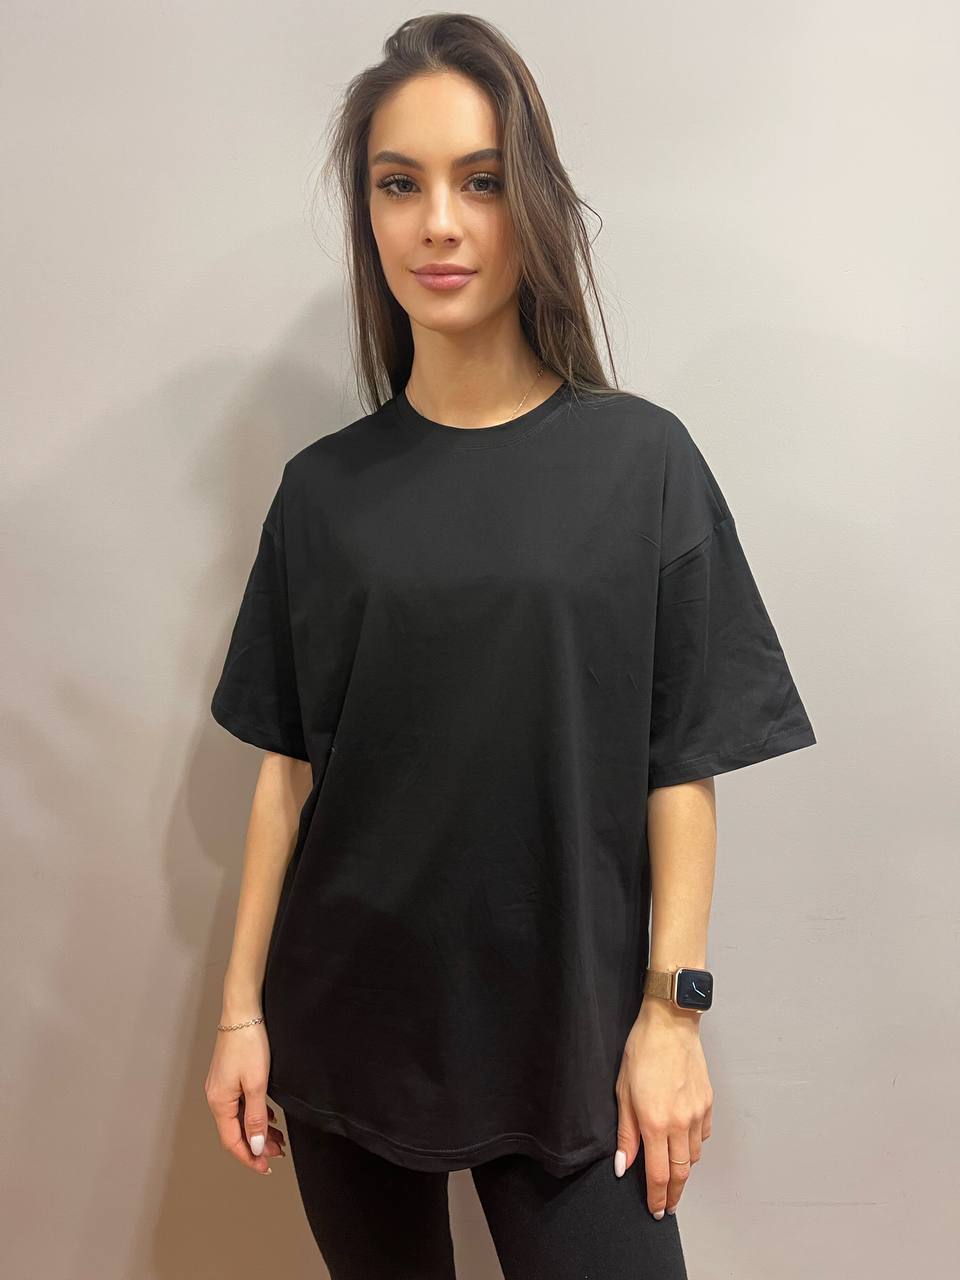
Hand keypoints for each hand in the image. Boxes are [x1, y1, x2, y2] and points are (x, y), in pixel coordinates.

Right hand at [204, 1018, 286, 1174]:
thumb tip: (254, 1146)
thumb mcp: (257, 1084)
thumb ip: (255, 1118)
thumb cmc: (248, 1043)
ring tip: (278, 1138)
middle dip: (256, 1145)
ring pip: (239, 1117)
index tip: (265, 1168)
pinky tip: (269, 1116)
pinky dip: (255, 1114)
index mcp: (219, 1102)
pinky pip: (241, 1104)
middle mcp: (216, 1096)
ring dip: (257, 1130)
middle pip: (235, 1131)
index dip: (248, 1157)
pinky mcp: (229, 1075)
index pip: (231, 1141)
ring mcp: (222, 1086)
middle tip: (277, 1153)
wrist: (243, 1011)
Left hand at [613, 999, 712, 1216]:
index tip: (656, 1211)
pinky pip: (703, 1135)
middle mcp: (680, 1123)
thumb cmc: (642, 1051)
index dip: (656, 1198)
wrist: (670, 1024)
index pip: (658, 1175)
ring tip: (672, 1176)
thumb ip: (626, 1133)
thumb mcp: (623, 1092)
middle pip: (680, 1172)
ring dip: (683, 1170)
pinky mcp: (707, 1102)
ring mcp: (696, 1113)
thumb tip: (623, 1165)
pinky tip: (684, 1143)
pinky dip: (694, 1146)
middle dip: (673, 1193)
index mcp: (655, 1122)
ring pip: (694, 1156)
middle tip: (666, 1205)